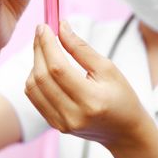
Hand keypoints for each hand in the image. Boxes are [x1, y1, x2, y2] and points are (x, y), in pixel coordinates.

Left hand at [25, 20, 149, 149]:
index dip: (47, 44)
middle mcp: (73, 115)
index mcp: (91, 100)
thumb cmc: (121, 96)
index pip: (58, 68)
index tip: (44, 27)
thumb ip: (81, 48)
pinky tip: (44, 67)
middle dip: (38, 49)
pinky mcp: (55, 124)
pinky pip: (34, 97)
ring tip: (45, 49)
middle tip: (42, 32)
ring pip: (33, 87)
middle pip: (42, 76)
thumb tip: (61, 27)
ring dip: (34, 62)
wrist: (124, 131)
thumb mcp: (107, 68)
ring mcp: (61, 123)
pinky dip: (34, 77)